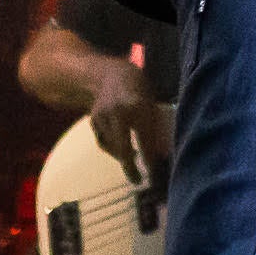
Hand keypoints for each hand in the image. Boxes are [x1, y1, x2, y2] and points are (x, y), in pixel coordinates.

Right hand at [85, 59, 173, 184]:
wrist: (108, 73)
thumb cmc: (138, 86)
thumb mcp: (151, 99)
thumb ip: (154, 122)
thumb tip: (162, 151)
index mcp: (138, 106)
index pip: (145, 139)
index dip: (150, 160)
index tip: (154, 176)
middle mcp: (118, 113)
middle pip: (124, 149)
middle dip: (130, 168)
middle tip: (137, 181)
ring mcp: (103, 118)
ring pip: (113, 147)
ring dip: (122, 157)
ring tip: (131, 164)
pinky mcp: (93, 121)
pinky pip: (104, 141)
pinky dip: (113, 148)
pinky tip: (120, 148)